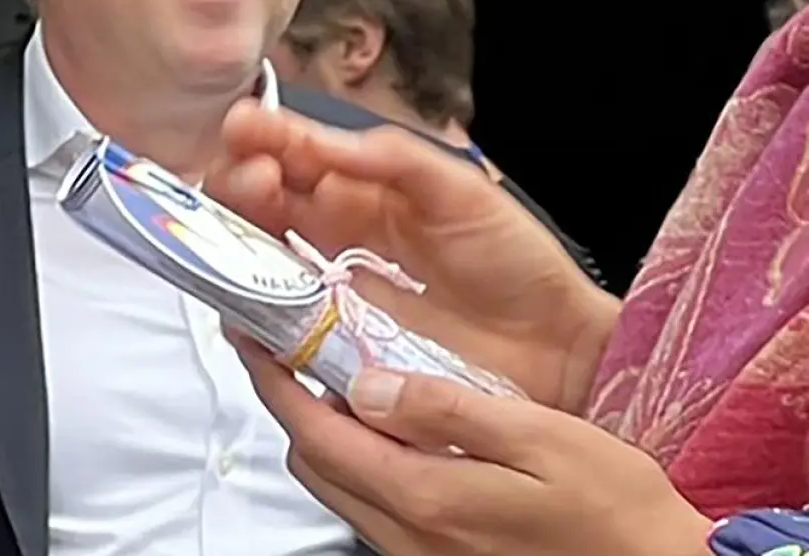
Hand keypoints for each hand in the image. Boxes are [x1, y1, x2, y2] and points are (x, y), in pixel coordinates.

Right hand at [207, 103, 617, 412]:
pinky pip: (272, 327)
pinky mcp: (331, 349)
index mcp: (362, 191)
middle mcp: (334, 239)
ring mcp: (328, 295)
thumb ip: (391, 158)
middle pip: (257, 206)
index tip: (246, 129)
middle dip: (239, 183)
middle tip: (250, 178)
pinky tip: (247, 292)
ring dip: (234, 240)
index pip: (291, 156)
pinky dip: (247, 310)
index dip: (261, 139)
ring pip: (253, 262)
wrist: (555, 352)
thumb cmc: (517, 268)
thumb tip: (319, 139)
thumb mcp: (459, 190)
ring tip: (244, 225)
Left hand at [233, 338, 713, 555]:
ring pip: (338, 486)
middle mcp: (410, 534)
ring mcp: (420, 554)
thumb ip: (446, 411)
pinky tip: (397, 434)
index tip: (251, 336)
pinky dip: (363, 462)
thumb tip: (369, 384)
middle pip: (312, 462)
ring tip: (345, 379)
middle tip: (294, 348)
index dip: (272, 380)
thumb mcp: (541, 440)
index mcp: (425, 496)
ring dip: (326, 434)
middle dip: (291, 403)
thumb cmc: (617, 515)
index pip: (312, 432)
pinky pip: (373, 508)